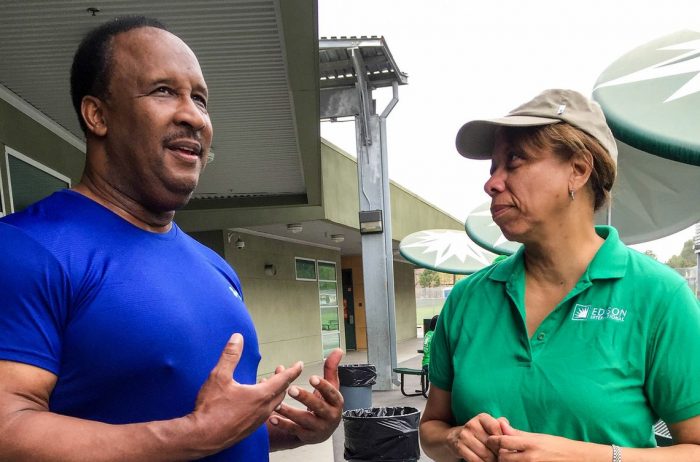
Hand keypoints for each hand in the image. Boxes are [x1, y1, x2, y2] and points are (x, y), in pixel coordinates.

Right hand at [189, 333, 302, 451]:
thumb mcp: (219, 377)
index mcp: (260, 396)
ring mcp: (257, 421)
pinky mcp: (250, 429)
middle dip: (283, 380)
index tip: (299, 364)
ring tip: (267, 383)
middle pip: (281, 392)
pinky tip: (255, 401)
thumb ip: (230, 356)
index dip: (292, 371)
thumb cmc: (211, 408)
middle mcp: (263, 410)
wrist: (202, 437)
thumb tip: (237, 338)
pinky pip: (265, 414)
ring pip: (274, 404)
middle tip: (281, 371)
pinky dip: (266, 403)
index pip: (283, 380)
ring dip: (274, 392)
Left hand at [268, 348, 343, 444]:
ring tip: (277, 404)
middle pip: (318, 407)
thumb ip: (331, 368)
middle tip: (291, 389)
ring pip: (304, 419)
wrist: (323, 429)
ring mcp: (318, 427)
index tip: (312, 378)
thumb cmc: (326, 403)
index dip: (323, 386)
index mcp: (336, 402)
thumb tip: (338, 349)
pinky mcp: (306, 436)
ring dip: (290, 412)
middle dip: (305, 398)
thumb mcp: (331, 386)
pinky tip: (272, 417)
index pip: (332, 393)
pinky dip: (282, 424)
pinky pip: (294, 430)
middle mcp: (330, 416)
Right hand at [446, 412, 507, 461]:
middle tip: (504, 459)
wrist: (454, 437)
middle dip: (500, 454)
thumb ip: (502, 426)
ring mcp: (464, 436)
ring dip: (493, 461)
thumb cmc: (479, 433)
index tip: (508, 449)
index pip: (497, 428)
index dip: (504, 441)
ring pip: (485, 454)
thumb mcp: (490, 426)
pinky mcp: (459, 447)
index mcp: (482, 417)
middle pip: (492, 444)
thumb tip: (513, 433)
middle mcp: (472, 424)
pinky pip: (475, 460)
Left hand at [487, 420, 584, 460]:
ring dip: (505, 461)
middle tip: (501, 450)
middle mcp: (531, 458)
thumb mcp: (538, 437)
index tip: (491, 439)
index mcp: (531, 444)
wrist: (577, 459)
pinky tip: (517, 461)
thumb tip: (501, 424)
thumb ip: (518, 433)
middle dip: (499, 453)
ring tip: (510, 456)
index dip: (494, 440)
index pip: (503, 441)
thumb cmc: (557, 446)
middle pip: (502, 457)